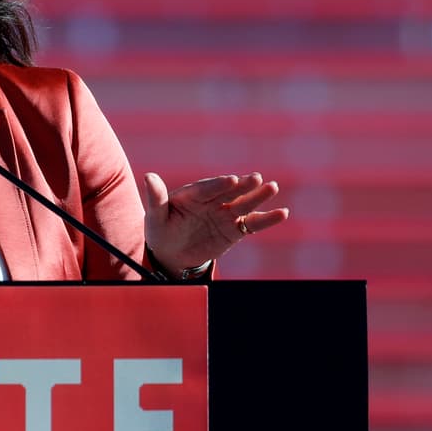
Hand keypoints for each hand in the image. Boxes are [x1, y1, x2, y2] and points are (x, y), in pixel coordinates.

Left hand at [143, 172, 288, 272]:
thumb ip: (156, 198)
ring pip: (244, 204)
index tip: (231, 181)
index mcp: (192, 194)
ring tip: (272, 187)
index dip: (219, 185)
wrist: (172, 253)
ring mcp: (225, 213)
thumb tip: (148, 176)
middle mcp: (212, 200)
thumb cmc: (161, 231)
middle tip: (256, 178)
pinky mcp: (235, 229)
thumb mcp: (155, 217)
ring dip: (258, 196)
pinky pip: (252, 224)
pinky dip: (267, 219)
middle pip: (230, 192)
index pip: (207, 188)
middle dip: (242, 185)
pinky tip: (282, 213)